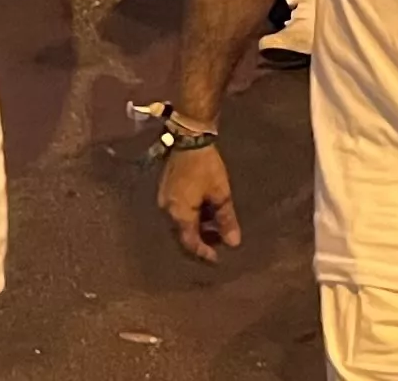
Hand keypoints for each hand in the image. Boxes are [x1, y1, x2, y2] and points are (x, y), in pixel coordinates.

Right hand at [157, 144, 239, 261]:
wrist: (188, 138)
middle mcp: (167, 210)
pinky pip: (178, 211)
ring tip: (216, 226)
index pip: (190, 242)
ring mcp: (164, 199)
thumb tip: (233, 243)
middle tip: (219, 242)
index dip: (204, 252)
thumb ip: (226, 220)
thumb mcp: (220, 194)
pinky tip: (205, 211)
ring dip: (197, 227)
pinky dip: (192, 216)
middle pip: (183, 234)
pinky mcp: (166, 190)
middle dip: (201, 240)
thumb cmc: (205, 167)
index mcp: (179, 214)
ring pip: (181, 222)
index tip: (217, 259)